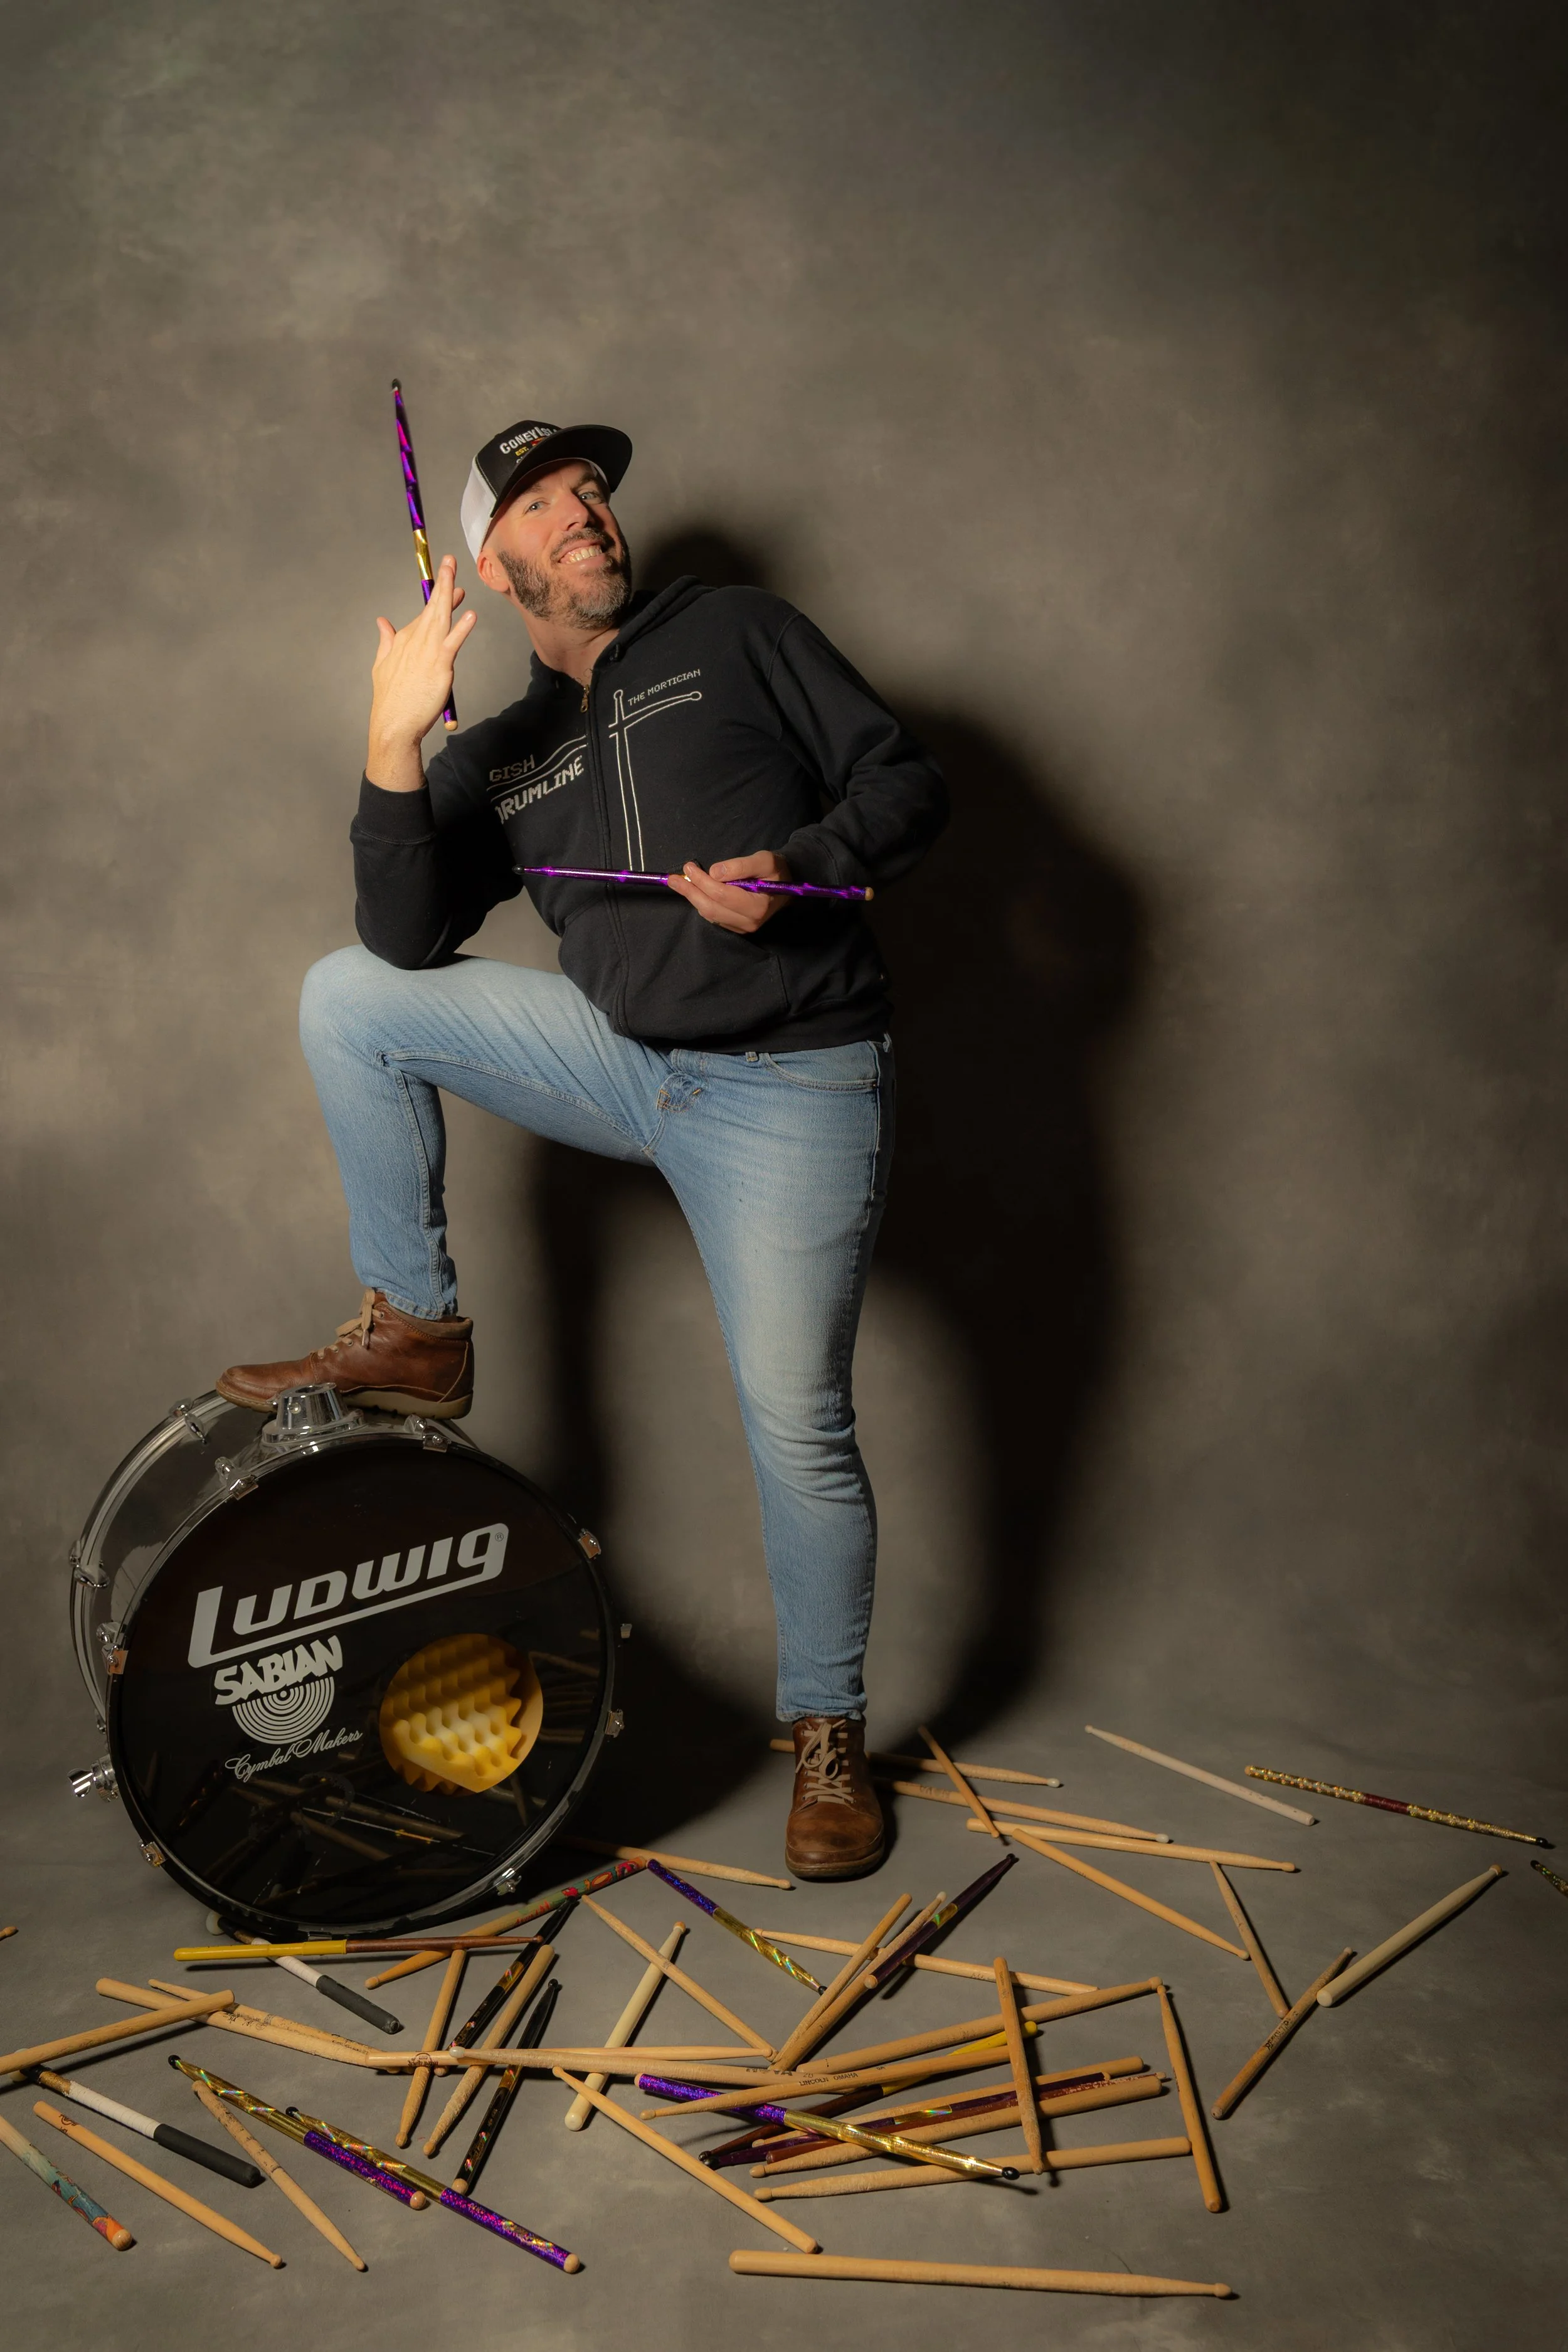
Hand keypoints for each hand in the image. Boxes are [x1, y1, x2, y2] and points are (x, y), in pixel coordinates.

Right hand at [366, 555, 476, 789]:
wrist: (393, 724)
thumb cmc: (390, 700)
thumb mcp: (381, 665)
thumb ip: (385, 641)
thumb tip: (381, 622)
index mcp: (403, 640)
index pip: (424, 613)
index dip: (438, 597)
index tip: (449, 584)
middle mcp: (415, 641)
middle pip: (432, 608)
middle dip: (442, 583)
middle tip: (450, 562)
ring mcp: (427, 653)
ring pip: (441, 618)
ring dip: (449, 595)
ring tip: (457, 577)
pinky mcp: (439, 667)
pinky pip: (452, 644)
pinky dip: (461, 629)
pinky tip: (470, 616)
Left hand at [666, 851, 791, 932]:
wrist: (785, 884)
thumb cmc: (775, 871)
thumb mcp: (764, 860)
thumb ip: (741, 865)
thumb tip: (714, 871)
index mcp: (757, 906)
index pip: (722, 894)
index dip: (702, 881)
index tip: (689, 866)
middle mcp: (749, 922)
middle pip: (711, 908)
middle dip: (690, 892)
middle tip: (674, 878)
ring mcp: (742, 928)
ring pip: (709, 914)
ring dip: (693, 898)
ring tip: (680, 883)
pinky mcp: (736, 928)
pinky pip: (713, 917)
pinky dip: (701, 904)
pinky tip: (694, 892)